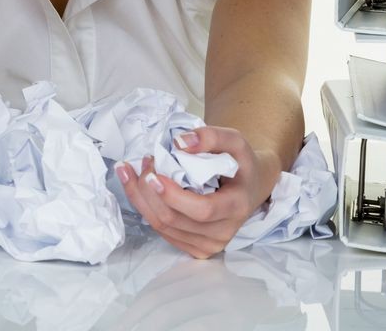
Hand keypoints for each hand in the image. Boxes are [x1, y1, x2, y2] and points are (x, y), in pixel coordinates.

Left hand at [115, 126, 282, 258]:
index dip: (173, 195)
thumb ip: (211, 137)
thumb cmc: (241, 164)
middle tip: (145, 163)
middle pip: (174, 219)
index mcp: (236, 207)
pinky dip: (145, 208)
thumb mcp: (235, 142)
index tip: (153, 175)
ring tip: (136, 172)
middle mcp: (223, 233)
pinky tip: (139, 189)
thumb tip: (179, 144)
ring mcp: (208, 245)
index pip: (201, 210)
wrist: (249, 187)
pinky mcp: (195, 248)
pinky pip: (162, 232)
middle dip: (149, 191)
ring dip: (141, 198)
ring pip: (162, 227)